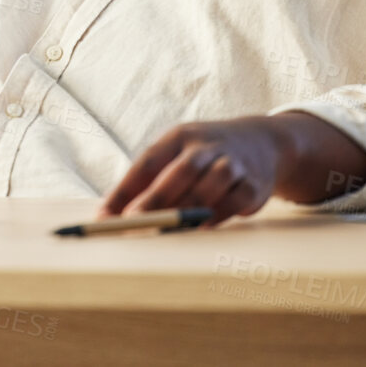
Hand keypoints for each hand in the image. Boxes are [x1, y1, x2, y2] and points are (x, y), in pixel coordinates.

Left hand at [99, 116, 282, 225]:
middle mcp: (206, 146)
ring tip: (168, 229)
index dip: (125, 189)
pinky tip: (203, 227)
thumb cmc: (201, 157)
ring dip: (189, 207)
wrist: (259, 143)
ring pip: (213, 182)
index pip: (148, 161)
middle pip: (181, 170)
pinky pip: (237, 199)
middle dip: (156, 199)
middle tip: (135, 222)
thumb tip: (106, 217)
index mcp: (178, 137)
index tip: (106, 216)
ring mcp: (233, 163)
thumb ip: (143, 184)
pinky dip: (220, 214)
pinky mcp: (254, 183)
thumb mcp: (174, 156)